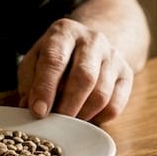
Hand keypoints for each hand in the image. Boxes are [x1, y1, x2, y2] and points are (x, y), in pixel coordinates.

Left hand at [16, 18, 133, 122]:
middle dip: (68, 105)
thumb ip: (30, 84)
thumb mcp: (35, 61)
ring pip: (101, 94)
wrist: (89, 44)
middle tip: (55, 123)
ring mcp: (113, 56)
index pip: (55, 60)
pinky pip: (115, 105)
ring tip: (68, 122)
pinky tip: (85, 116)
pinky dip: (98, 118)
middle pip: (84, 77)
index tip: (39, 111)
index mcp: (64, 32)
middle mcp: (92, 40)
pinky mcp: (126, 74)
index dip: (46, 88)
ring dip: (82, 114)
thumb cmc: (56, 56)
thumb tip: (31, 109)